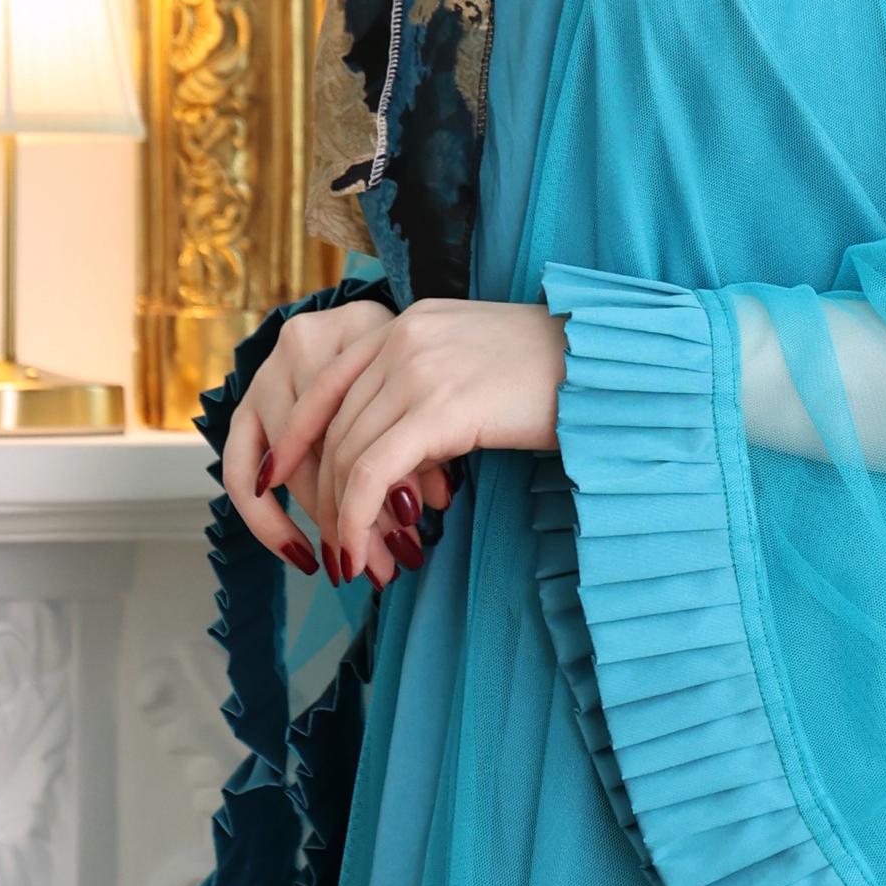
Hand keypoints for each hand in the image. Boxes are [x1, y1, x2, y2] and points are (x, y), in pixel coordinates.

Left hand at [220, 296, 564, 588]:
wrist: (612, 367)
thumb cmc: (560, 380)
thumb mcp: (478, 370)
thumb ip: (429, 394)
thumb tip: (397, 457)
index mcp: (411, 321)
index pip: (329, 381)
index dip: (296, 436)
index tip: (273, 478)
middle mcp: (405, 335)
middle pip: (334, 425)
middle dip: (323, 495)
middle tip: (332, 547)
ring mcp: (419, 367)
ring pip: (346, 454)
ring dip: (340, 518)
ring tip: (349, 564)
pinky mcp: (439, 407)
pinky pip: (372, 473)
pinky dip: (356, 519)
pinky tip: (361, 554)